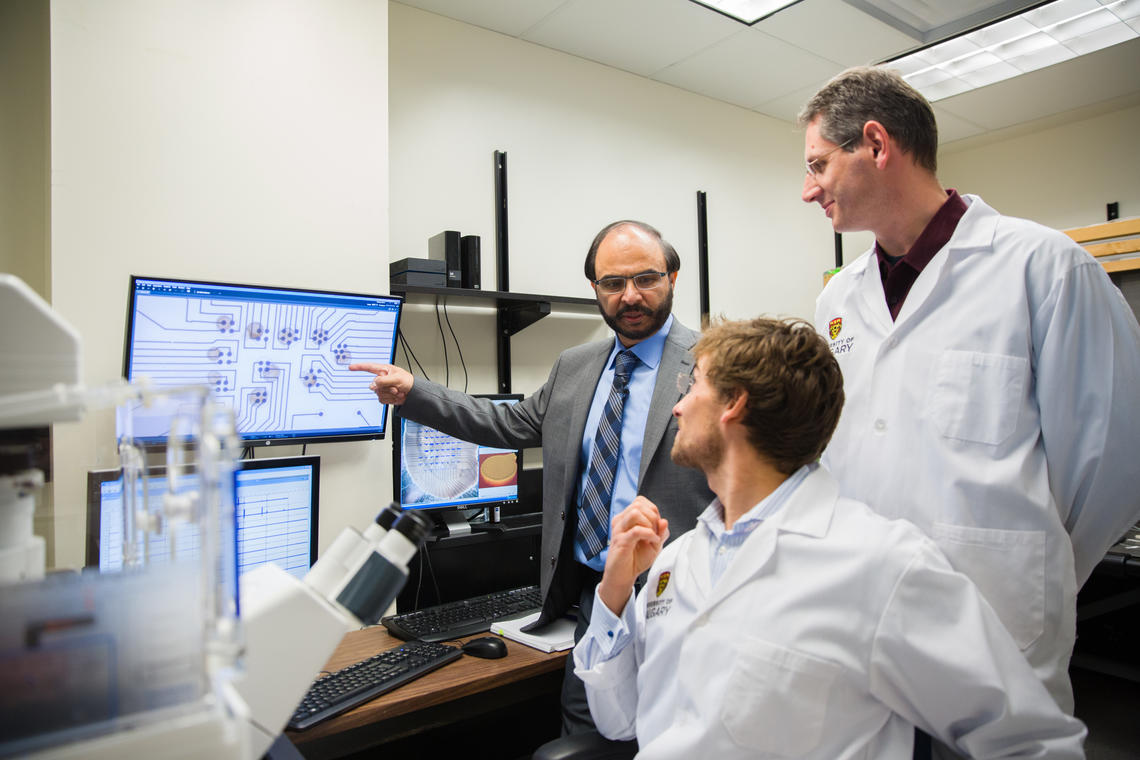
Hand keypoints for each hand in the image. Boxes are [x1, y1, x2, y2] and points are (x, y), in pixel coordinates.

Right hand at [348, 363, 413, 405]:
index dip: (359, 367)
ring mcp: (382, 388)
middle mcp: (381, 379)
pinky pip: (381, 399)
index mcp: (384, 370)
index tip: (350, 367)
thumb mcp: (396, 378)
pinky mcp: (384, 396)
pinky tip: (395, 396)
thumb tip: (373, 385)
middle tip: (395, 388)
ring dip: (389, 394)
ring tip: (397, 391)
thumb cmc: (408, 382)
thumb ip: (383, 380)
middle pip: (374, 385)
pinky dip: (389, 399)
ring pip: (378, 393)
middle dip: (385, 388)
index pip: (369, 368)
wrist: (413, 394)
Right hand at [597, 496, 668, 615]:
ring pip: (635, 512)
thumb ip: (661, 532)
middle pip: (639, 504)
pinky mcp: (620, 541)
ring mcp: (619, 530)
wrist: (623, 576)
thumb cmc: (635, 559)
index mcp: (627, 519)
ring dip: (649, 524)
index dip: (653, 511)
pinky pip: (636, 530)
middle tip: (656, 532)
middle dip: (653, 516)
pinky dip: (649, 534)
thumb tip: (664, 521)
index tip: (656, 526)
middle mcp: (621, 521)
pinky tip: (651, 541)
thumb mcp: (654, 544)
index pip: (640, 501)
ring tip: (652, 536)